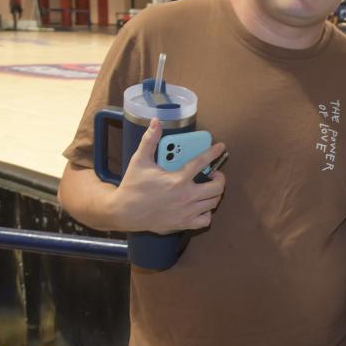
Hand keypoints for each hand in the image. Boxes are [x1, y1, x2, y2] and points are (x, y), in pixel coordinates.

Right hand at [107, 119, 227, 233]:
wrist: (123, 212)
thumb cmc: (132, 186)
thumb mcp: (140, 160)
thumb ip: (150, 140)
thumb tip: (156, 122)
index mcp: (177, 179)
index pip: (202, 162)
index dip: (214, 152)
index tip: (221, 148)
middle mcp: (186, 196)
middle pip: (217, 187)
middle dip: (220, 178)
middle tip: (214, 173)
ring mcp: (186, 212)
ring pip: (213, 202)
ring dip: (215, 193)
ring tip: (209, 187)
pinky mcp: (183, 224)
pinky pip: (205, 220)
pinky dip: (207, 212)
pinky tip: (201, 205)